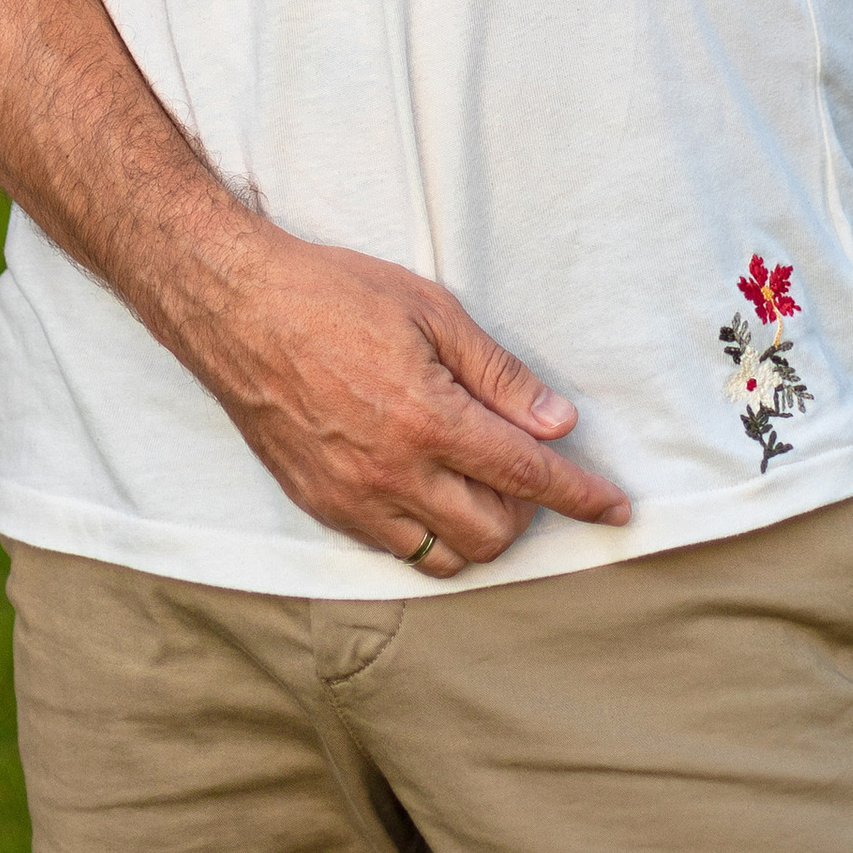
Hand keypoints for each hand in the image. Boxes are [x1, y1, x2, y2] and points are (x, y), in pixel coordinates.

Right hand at [177, 222, 631, 576]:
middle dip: (524, 513)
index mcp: (428, 419)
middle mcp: (393, 473)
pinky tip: (424, 488)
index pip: (526, 476)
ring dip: (475, 530)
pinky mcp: (319, 507)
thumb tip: (556, 422)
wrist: (237, 308)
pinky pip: (392, 549)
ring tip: (476, 483)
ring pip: (442, 558)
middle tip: (523, 470)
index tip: (615, 510)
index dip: (580, 496)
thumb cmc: (333, 294)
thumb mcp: (430, 311)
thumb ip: (498, 375)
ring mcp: (352, 499)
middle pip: (490, 535)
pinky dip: (424, 532)